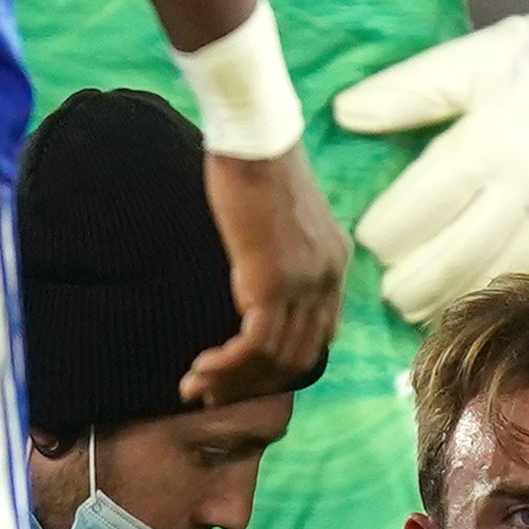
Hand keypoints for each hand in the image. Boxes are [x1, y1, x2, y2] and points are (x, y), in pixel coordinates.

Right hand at [186, 148, 346, 406]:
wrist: (253, 136)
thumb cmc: (254, 162)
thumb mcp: (277, 215)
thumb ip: (277, 249)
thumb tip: (253, 267)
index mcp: (333, 264)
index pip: (318, 337)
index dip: (280, 366)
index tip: (241, 375)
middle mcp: (326, 279)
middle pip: (299, 358)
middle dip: (254, 384)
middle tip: (212, 393)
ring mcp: (303, 283)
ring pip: (275, 359)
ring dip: (233, 380)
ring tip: (196, 385)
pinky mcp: (272, 282)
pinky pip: (254, 346)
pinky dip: (228, 365)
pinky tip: (201, 368)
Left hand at [335, 0, 528, 323]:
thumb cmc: (513, 62)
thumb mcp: (458, 62)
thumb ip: (402, 91)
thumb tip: (344, 113)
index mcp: (494, 137)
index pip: (432, 198)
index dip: (394, 228)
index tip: (363, 241)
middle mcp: (526, 182)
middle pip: (461, 251)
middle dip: (416, 280)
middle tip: (381, 292)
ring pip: (493, 273)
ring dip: (448, 298)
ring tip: (410, 308)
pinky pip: (525, 274)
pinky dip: (486, 294)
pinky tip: (455, 302)